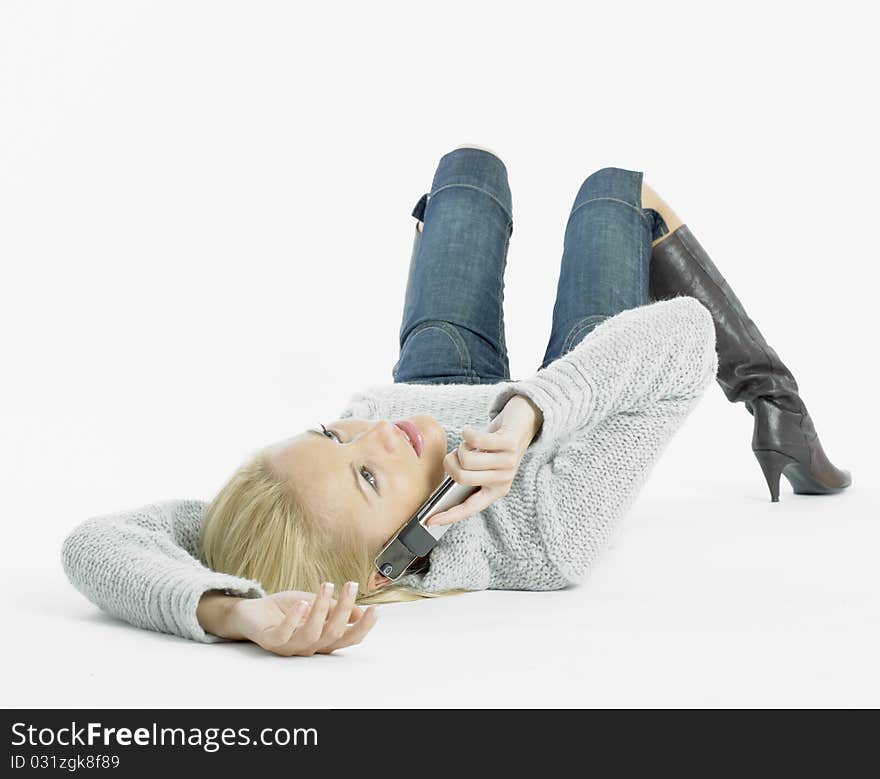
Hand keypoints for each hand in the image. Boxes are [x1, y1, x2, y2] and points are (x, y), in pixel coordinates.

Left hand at [199, 582, 378, 656]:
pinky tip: (302, 602)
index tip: (374, 610)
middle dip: (344, 609)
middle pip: (333, 635)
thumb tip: (359, 610)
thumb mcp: (314, 602)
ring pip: (312, 634)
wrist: (251, 611)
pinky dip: (295, 619)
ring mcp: (290, 646)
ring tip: (326, 585)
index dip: (362, 627)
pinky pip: (285, 634)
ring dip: (321, 610)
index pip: (347, 639)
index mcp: (322, 638)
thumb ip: (333, 608)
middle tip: (350, 586)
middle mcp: (309, 646)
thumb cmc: (285, 609)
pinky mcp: (272, 641)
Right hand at [426, 394, 542, 527]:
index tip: (429, 521)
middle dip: (450, 463)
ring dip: (462, 446)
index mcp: (495, 491)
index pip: (469, 509)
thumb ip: (470, 474)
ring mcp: (508, 463)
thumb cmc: (496, 445)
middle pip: (461, 478)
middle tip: (457, 454)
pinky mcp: (509, 444)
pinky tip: (470, 430)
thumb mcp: (484, 466)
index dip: (449, 516)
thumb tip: (450, 476)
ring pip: (466, 459)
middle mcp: (503, 480)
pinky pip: (475, 440)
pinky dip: (466, 432)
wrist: (523, 421)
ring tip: (471, 442)